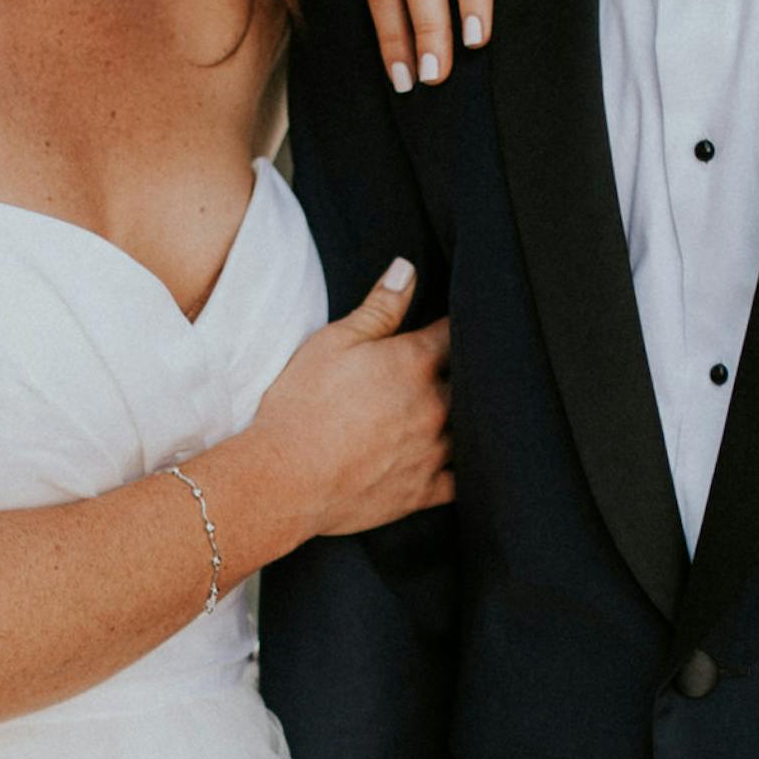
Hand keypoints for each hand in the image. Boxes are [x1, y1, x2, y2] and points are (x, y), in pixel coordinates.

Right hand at [231, 262, 453, 548]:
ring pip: (474, 428)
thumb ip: (379, 306)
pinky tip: (468, 461)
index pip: (454, 331)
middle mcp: (434, 405)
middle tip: (463, 364)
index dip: (457, 323)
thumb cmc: (302, 406)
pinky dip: (468, 467)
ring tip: (469, 409)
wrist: (285, 479)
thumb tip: (408, 268)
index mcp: (414, 362)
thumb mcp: (333, 342)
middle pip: (472, 380)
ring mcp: (434, 451)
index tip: (459, 320)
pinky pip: (463, 478)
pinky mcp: (424, 490)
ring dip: (471, 416)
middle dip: (470, 370)